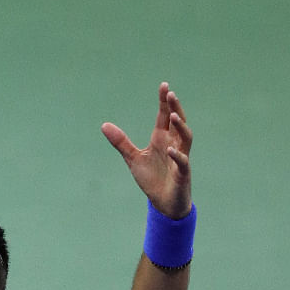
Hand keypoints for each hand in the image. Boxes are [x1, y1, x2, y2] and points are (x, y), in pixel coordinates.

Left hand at [101, 82, 192, 218]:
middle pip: (178, 122)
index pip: (164, 117)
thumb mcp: (133, 158)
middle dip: (175, 108)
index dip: (164, 102)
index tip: (164, 86)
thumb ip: (121, 142)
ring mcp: (180, 158)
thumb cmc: (152, 179)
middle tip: (170, 94)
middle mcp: (173, 145)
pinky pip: (183, 162)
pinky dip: (177, 155)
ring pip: (186, 138)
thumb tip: (104, 125)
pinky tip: (170, 149)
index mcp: (161, 139)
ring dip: (181, 127)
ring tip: (173, 115)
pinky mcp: (182, 174)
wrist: (163, 204)